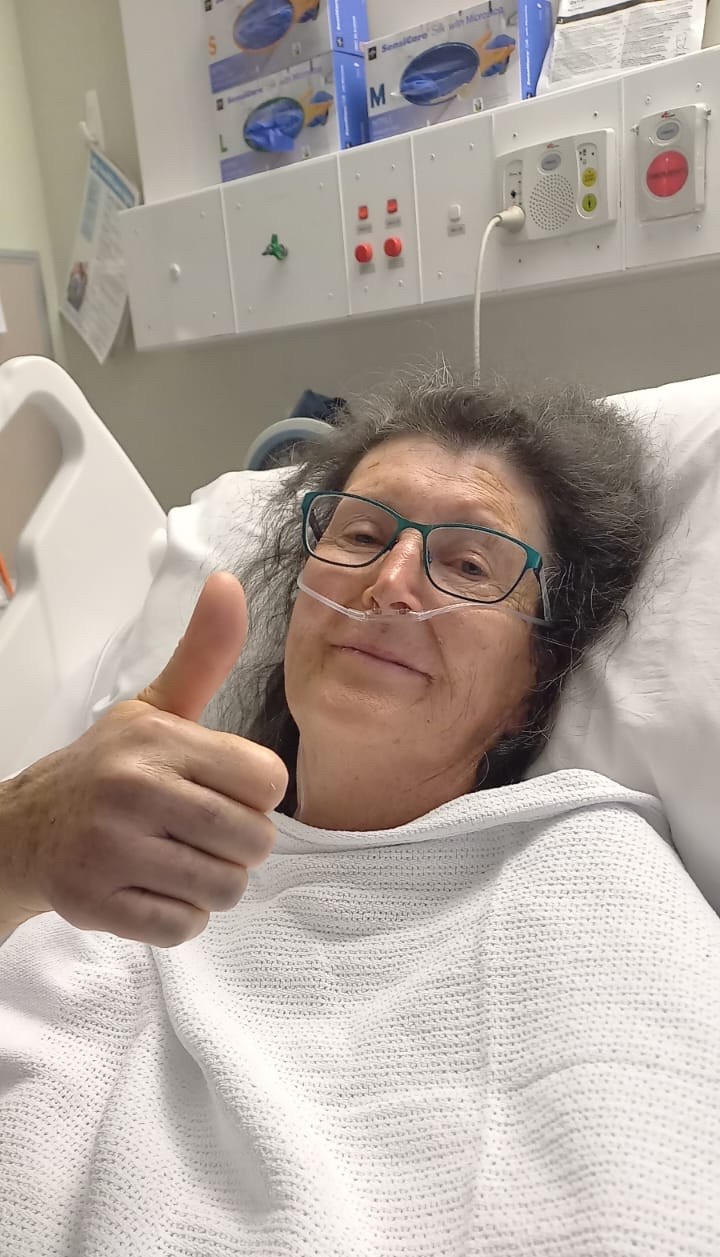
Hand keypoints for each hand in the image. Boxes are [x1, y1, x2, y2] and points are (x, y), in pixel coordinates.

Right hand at [0, 573, 287, 946]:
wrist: (26, 828)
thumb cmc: (108, 768)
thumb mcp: (155, 707)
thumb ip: (203, 654)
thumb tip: (229, 583)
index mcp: (159, 740)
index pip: (267, 781)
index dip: (254, 792)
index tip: (220, 789)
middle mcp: (135, 791)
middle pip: (254, 841)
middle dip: (236, 843)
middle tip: (198, 831)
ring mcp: (113, 851)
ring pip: (225, 889)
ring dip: (210, 882)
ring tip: (177, 859)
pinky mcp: (97, 905)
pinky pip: (185, 927)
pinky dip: (179, 916)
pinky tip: (152, 888)